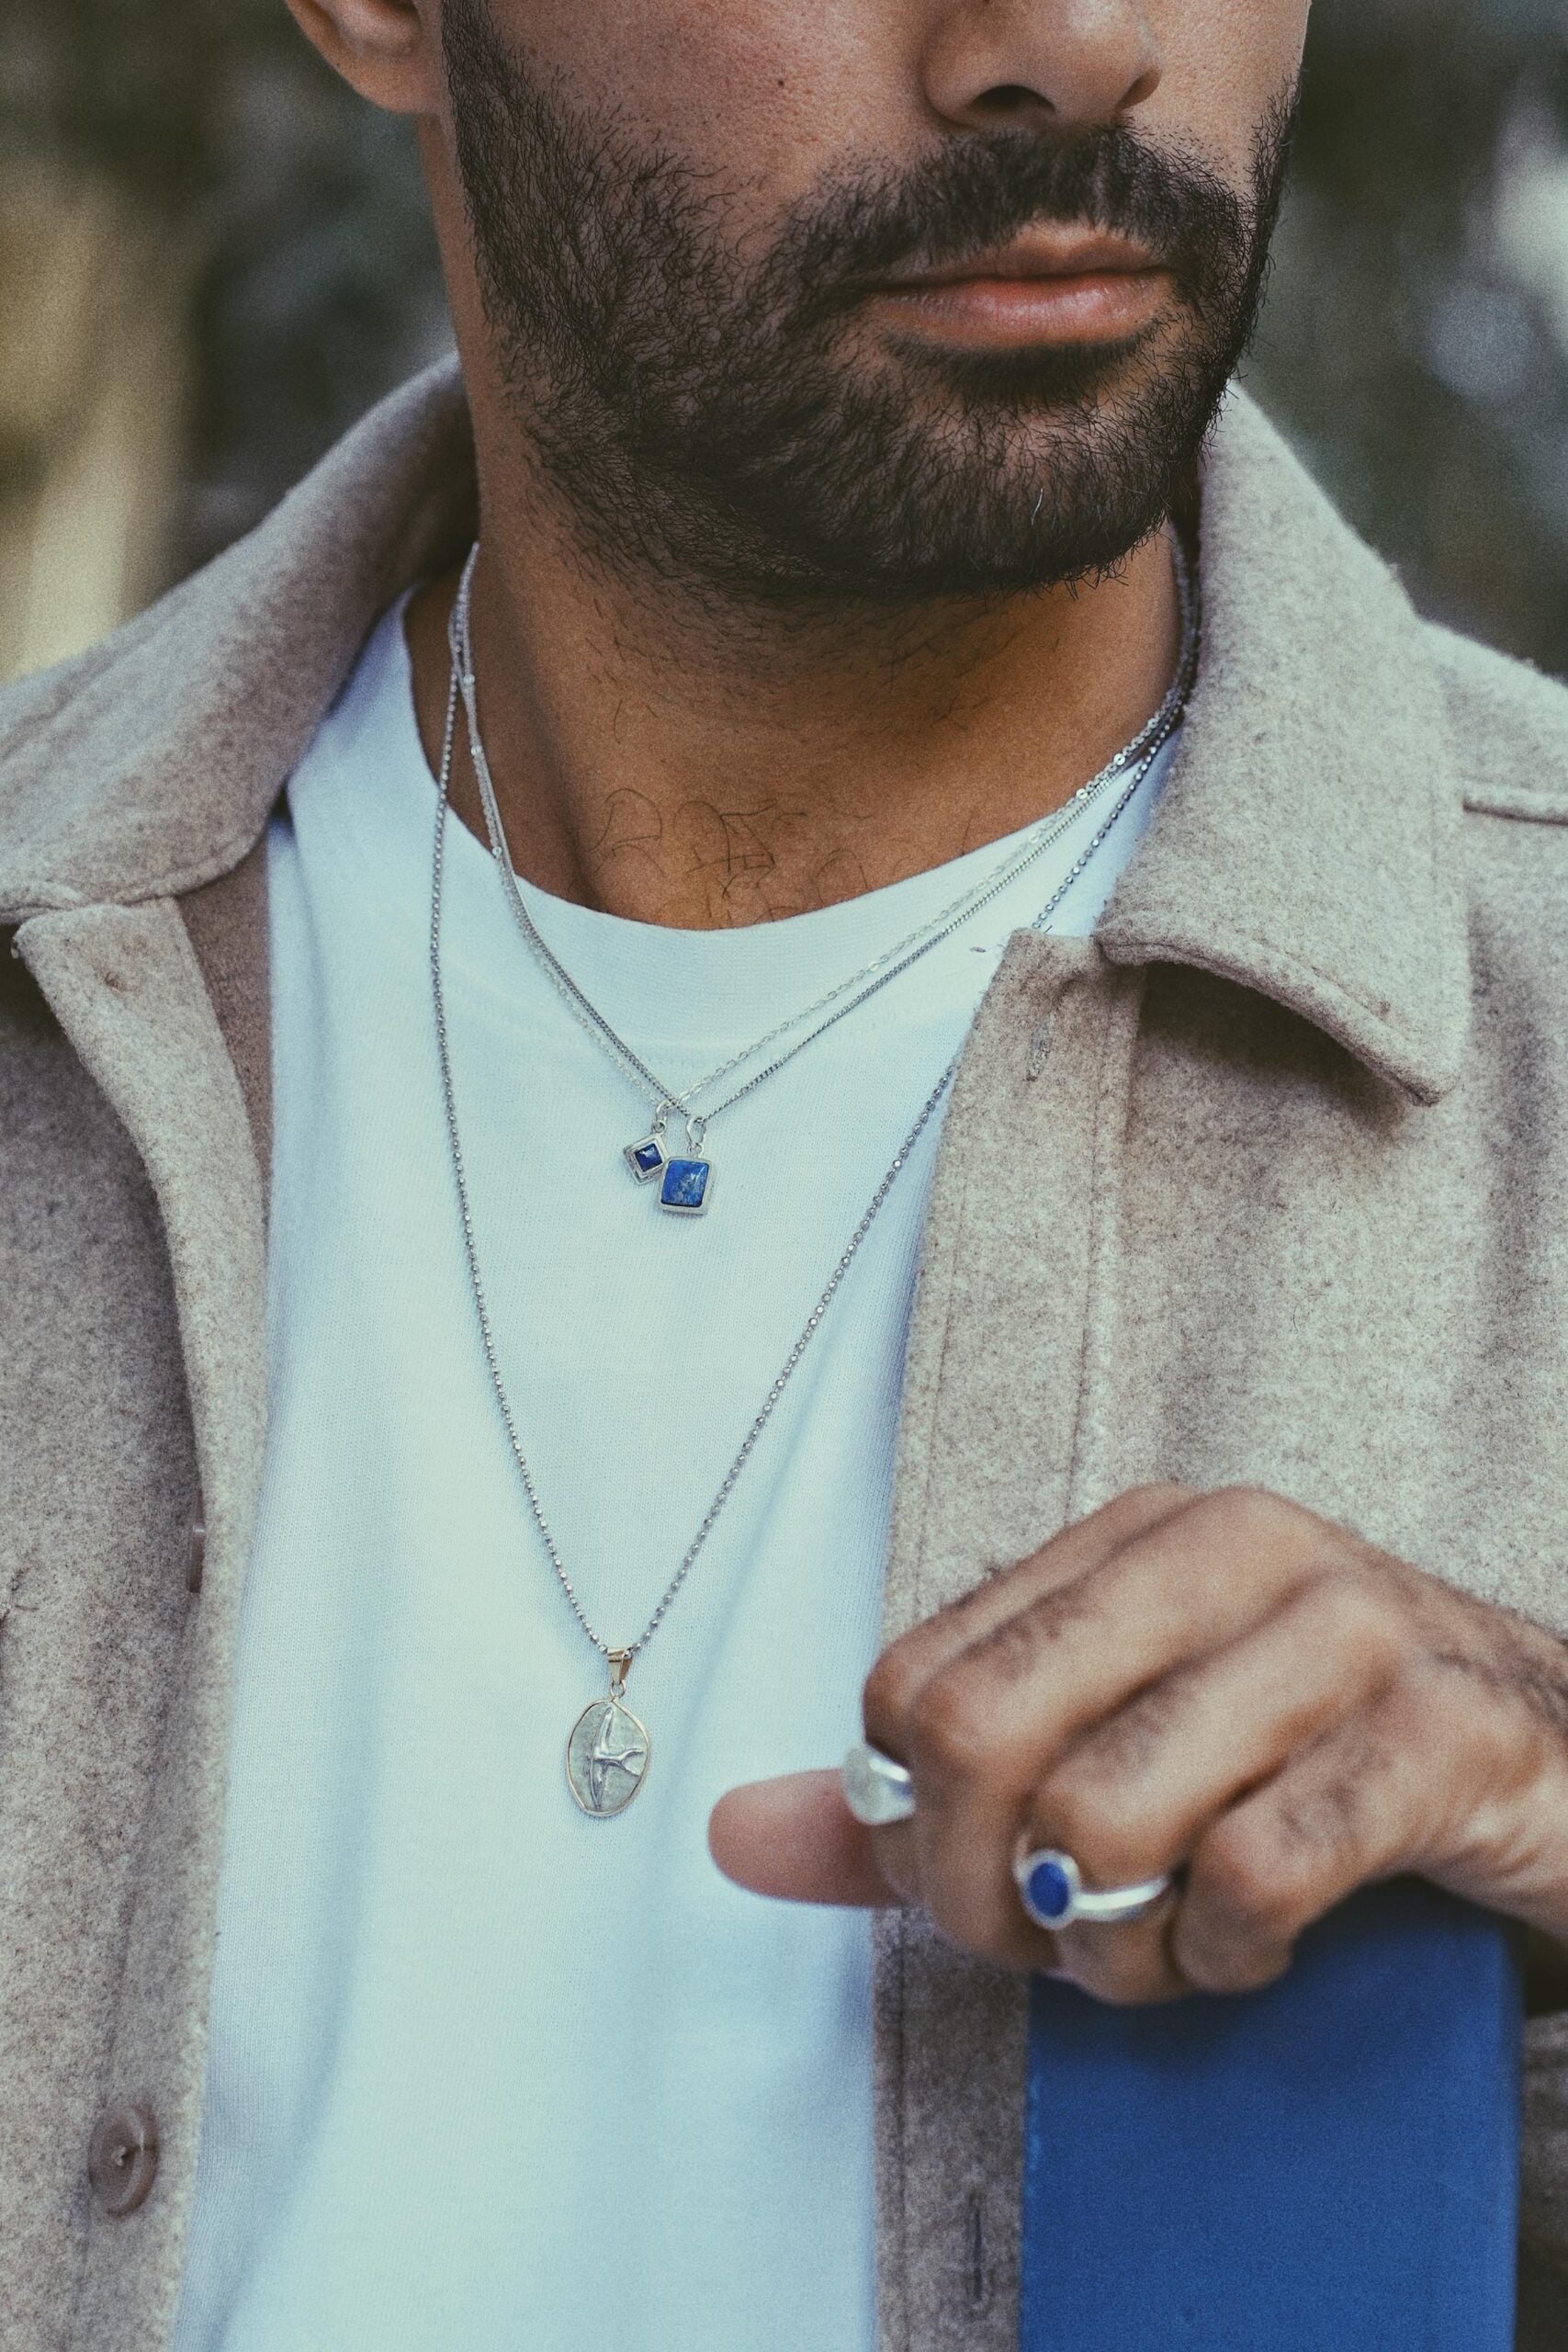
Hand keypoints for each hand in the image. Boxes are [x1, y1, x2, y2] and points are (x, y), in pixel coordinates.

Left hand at [710, 1485, 1567, 2004]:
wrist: (1558, 1761)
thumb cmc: (1316, 1758)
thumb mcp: (1117, 1752)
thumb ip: (930, 1797)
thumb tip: (733, 1834)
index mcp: (1134, 1536)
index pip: (918, 1682)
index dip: (912, 1828)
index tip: (972, 1889)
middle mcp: (1231, 1550)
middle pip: (978, 1734)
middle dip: (980, 1893)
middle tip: (1044, 1944)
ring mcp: (1345, 1628)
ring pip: (1104, 1816)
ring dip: (1112, 1947)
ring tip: (1166, 1950)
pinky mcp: (1443, 1735)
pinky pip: (1257, 1873)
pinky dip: (1229, 1954)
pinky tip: (1256, 1943)